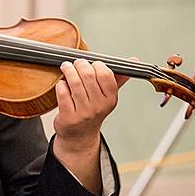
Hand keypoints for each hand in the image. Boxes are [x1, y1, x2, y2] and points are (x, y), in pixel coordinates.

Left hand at [52, 59, 130, 187]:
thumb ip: (118, 77)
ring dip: (68, 70)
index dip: (96, 65)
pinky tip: (62, 84)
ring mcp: (84, 112)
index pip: (106, 74)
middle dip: (80, 64)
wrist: (80, 135)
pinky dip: (61, 84)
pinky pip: (63, 92)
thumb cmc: (93, 111)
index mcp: (111, 99)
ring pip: (74, 82)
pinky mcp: (69, 116)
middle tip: (75, 63)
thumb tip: (133, 60)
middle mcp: (99, 106)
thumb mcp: (108, 96)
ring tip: (66, 67)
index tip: (91, 63)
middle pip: (88, 75)